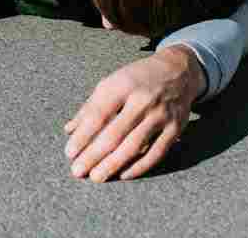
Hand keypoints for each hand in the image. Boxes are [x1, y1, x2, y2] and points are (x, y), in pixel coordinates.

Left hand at [63, 45, 204, 181]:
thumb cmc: (136, 79)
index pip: (98, 114)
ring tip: (97, 176)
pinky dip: (140, 166)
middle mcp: (142, 100)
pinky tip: (124, 174)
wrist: (178, 70)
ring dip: (113, 164)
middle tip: (78, 171)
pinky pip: (157, 152)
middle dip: (94, 155)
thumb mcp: (111, 82)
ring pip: (134, 145)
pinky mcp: (176, 128)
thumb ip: (90, 106)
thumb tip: (69, 130)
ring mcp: (160, 115)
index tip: (70, 153)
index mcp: (122, 85)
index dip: (83, 136)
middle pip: (114, 134)